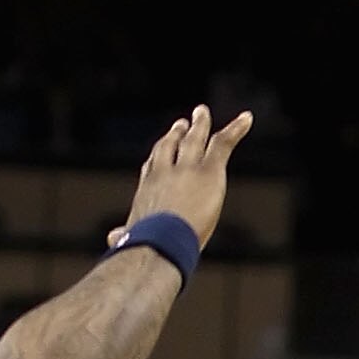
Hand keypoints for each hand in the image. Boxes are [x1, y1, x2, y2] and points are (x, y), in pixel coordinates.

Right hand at [112, 103, 253, 252]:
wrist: (159, 240)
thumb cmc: (143, 246)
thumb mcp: (130, 239)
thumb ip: (123, 236)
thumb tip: (111, 238)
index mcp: (147, 190)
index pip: (152, 168)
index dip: (157, 159)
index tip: (158, 154)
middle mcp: (164, 172)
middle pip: (169, 146)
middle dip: (175, 134)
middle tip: (182, 123)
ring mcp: (186, 168)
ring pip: (195, 139)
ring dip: (200, 124)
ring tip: (202, 112)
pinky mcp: (209, 170)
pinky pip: (223, 144)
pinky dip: (236, 129)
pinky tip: (247, 118)